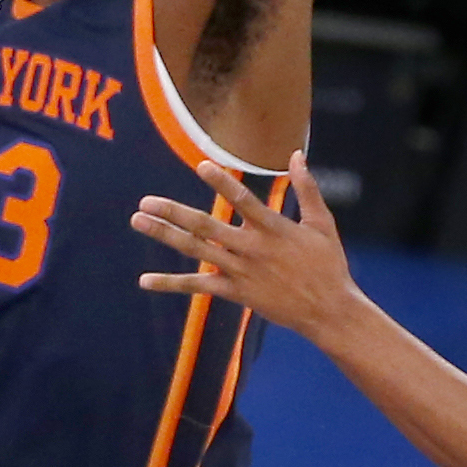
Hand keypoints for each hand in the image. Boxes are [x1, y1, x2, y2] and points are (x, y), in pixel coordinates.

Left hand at [134, 155, 358, 340]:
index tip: (201, 166)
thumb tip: (297, 155)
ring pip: (196, 251)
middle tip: (145, 201)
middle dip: (173, 212)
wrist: (328, 311)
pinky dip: (171, 283)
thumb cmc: (328, 265)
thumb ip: (307, 189)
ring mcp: (241, 271)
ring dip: (165, 235)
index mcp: (273, 228)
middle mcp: (251, 248)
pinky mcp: (236, 292)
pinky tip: (145, 281)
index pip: (243, 200)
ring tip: (138, 221)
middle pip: (205, 227)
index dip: (222, 184)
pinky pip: (198, 286)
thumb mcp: (322, 224)